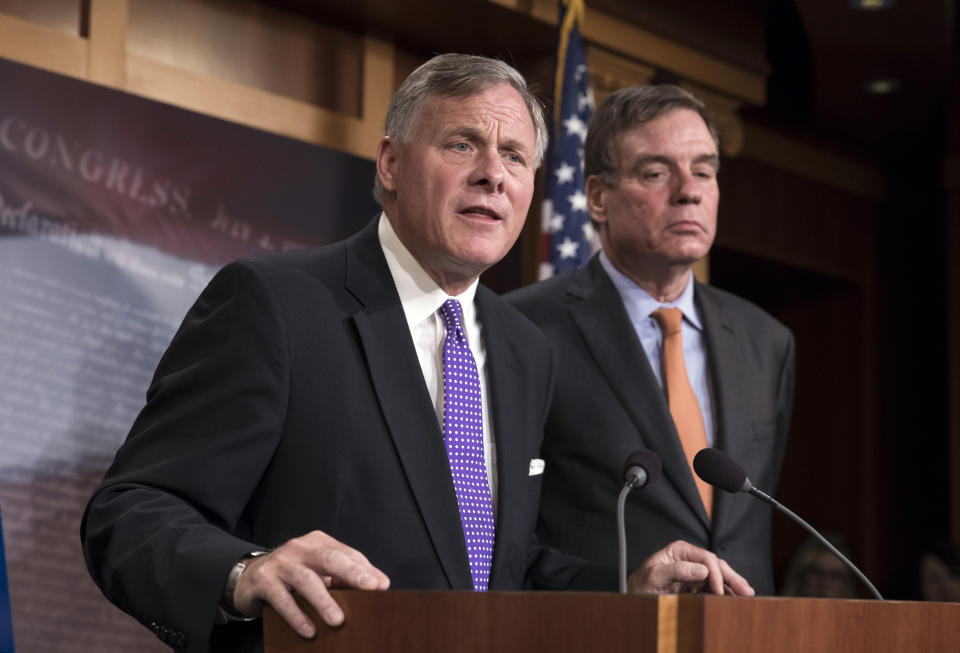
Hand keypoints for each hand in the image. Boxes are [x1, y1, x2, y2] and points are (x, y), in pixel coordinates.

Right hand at [232, 530, 389, 637]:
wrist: (248, 577)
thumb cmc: (291, 575)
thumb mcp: (316, 571)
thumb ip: (341, 577)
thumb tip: (374, 588)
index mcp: (317, 542)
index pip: (346, 553)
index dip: (365, 569)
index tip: (382, 585)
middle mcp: (300, 548)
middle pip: (329, 559)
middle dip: (352, 573)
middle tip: (370, 589)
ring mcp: (280, 563)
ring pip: (306, 580)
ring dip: (324, 601)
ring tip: (338, 620)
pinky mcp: (264, 580)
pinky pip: (282, 599)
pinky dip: (297, 616)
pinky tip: (309, 630)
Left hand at [626, 540, 753, 596]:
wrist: (635, 596)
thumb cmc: (641, 583)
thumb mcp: (654, 575)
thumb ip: (676, 570)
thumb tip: (701, 569)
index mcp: (680, 551)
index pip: (706, 557)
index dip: (715, 573)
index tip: (718, 589)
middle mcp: (689, 559)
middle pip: (716, 566)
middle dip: (732, 577)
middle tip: (746, 590)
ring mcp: (694, 572)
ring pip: (719, 577)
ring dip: (732, 586)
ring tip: (746, 596)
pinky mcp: (696, 585)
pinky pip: (714, 588)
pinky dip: (725, 593)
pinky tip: (734, 599)